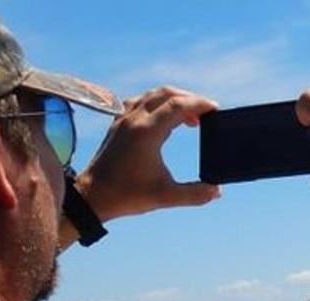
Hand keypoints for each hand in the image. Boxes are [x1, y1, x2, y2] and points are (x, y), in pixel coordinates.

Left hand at [75, 86, 221, 220]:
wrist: (93, 196)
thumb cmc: (127, 195)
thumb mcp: (166, 197)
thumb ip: (195, 194)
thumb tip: (217, 191)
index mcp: (147, 133)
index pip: (177, 106)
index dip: (199, 104)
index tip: (215, 110)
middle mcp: (134, 120)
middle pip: (165, 94)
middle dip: (189, 99)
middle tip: (205, 114)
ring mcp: (123, 120)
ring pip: (151, 96)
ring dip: (173, 100)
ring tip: (189, 118)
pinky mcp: (117, 125)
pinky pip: (139, 102)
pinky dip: (157, 104)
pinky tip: (164, 119)